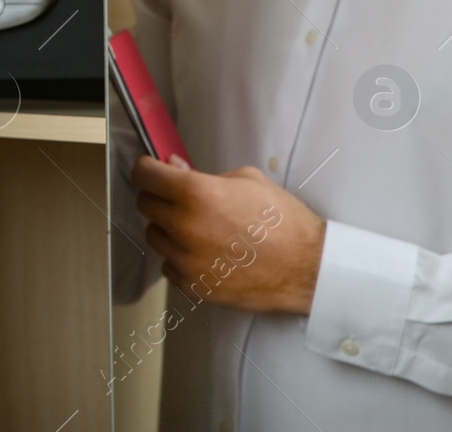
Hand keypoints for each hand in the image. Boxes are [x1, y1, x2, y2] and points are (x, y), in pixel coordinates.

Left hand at [132, 155, 325, 314]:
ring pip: (153, 236)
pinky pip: (169, 265)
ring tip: (197, 228)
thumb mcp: (247, 180)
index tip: (150, 171)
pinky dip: (179, 257)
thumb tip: (174, 167)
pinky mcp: (193, 285)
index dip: (146, 170)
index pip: (144, 175)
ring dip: (167, 228)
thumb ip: (203, 173)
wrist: (307, 267)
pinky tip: (204, 252)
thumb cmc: (283, 221)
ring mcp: (186, 260)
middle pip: (145, 205)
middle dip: (159, 197)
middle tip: (180, 199)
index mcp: (196, 194)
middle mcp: (185, 227)